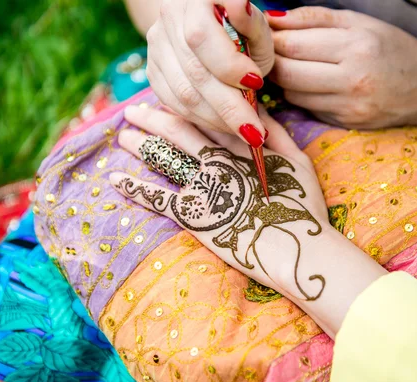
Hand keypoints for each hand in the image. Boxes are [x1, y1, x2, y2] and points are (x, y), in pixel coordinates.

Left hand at [111, 105, 386, 336]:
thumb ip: (277, 134)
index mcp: (240, 146)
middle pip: (178, 134)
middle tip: (132, 112)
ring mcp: (201, 187)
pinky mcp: (191, 215)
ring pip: (164, 159)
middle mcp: (216, 161)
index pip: (205, 119)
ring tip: (122, 137)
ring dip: (141, 146)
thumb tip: (258, 109)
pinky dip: (135, 188)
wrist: (294, 246)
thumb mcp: (298, 163)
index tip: (165, 100)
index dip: (183, 107)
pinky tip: (115, 179)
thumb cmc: (302, 206)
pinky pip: (156, 198)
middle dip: (153, 120)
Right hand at [145, 0, 273, 144]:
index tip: (257, 83)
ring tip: (244, 131)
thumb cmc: (243, 25)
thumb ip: (255, 27)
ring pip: (181, 93)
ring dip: (216, 119)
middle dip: (229, 108)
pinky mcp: (153, 69)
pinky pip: (172, 103)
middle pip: (193, 72)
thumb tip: (243, 13)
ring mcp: (156, 45)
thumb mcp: (256, 23)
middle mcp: (168, 19)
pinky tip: (223, 125)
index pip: (201, 37)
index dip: (229, 65)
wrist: (210, 21)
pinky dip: (200, 119)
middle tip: (256, 132)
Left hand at [267, 7, 416, 128]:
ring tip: (292, 66)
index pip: (293, 46)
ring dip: (284, 81)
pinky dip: (302, 96)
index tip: (265, 37)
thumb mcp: (357, 22)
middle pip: (287, 74)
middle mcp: (352, 80)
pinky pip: (309, 109)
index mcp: (356, 46)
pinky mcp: (346, 124)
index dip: (271, 41)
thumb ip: (312, 18)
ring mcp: (349, 107)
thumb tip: (271, 18)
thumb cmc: (390, 47)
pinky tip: (310, 84)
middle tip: (268, 54)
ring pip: (294, 95)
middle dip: (270, 63)